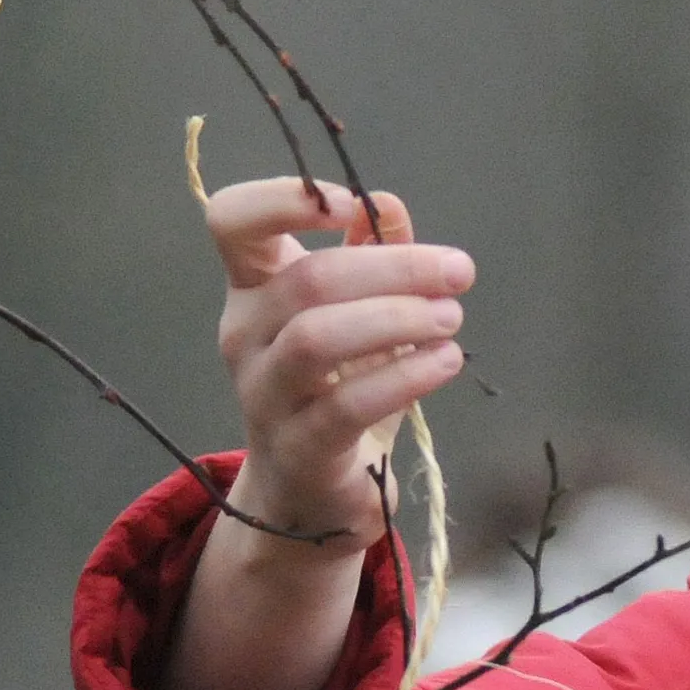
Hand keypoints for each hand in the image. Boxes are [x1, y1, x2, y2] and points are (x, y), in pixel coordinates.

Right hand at [200, 177, 469, 548]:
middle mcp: (245, 336)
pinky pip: (348, 404)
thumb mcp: (352, 313)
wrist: (311, 491)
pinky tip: (445, 361)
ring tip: (451, 318)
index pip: (232, 221)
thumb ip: (368, 255)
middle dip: (393, 269)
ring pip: (318, 339)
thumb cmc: (333, 387)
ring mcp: (264, 395)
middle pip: (305, 281)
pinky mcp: (298, 448)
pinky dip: (405, 377)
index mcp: (252, 288)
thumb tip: (388, 205)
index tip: (349, 204)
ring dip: (397, 319)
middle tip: (458, 272)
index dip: (283, 198)